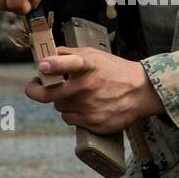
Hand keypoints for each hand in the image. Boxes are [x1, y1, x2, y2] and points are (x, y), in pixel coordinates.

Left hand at [25, 47, 163, 133]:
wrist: (142, 91)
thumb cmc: (114, 71)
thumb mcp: (94, 55)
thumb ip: (69, 54)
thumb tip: (45, 56)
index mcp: (90, 66)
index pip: (70, 63)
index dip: (54, 64)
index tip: (42, 66)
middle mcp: (88, 87)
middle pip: (49, 94)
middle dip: (38, 90)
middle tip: (35, 86)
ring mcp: (90, 108)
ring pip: (59, 108)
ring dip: (61, 101)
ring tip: (75, 95)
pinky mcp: (94, 124)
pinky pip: (70, 120)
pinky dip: (73, 113)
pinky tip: (85, 106)